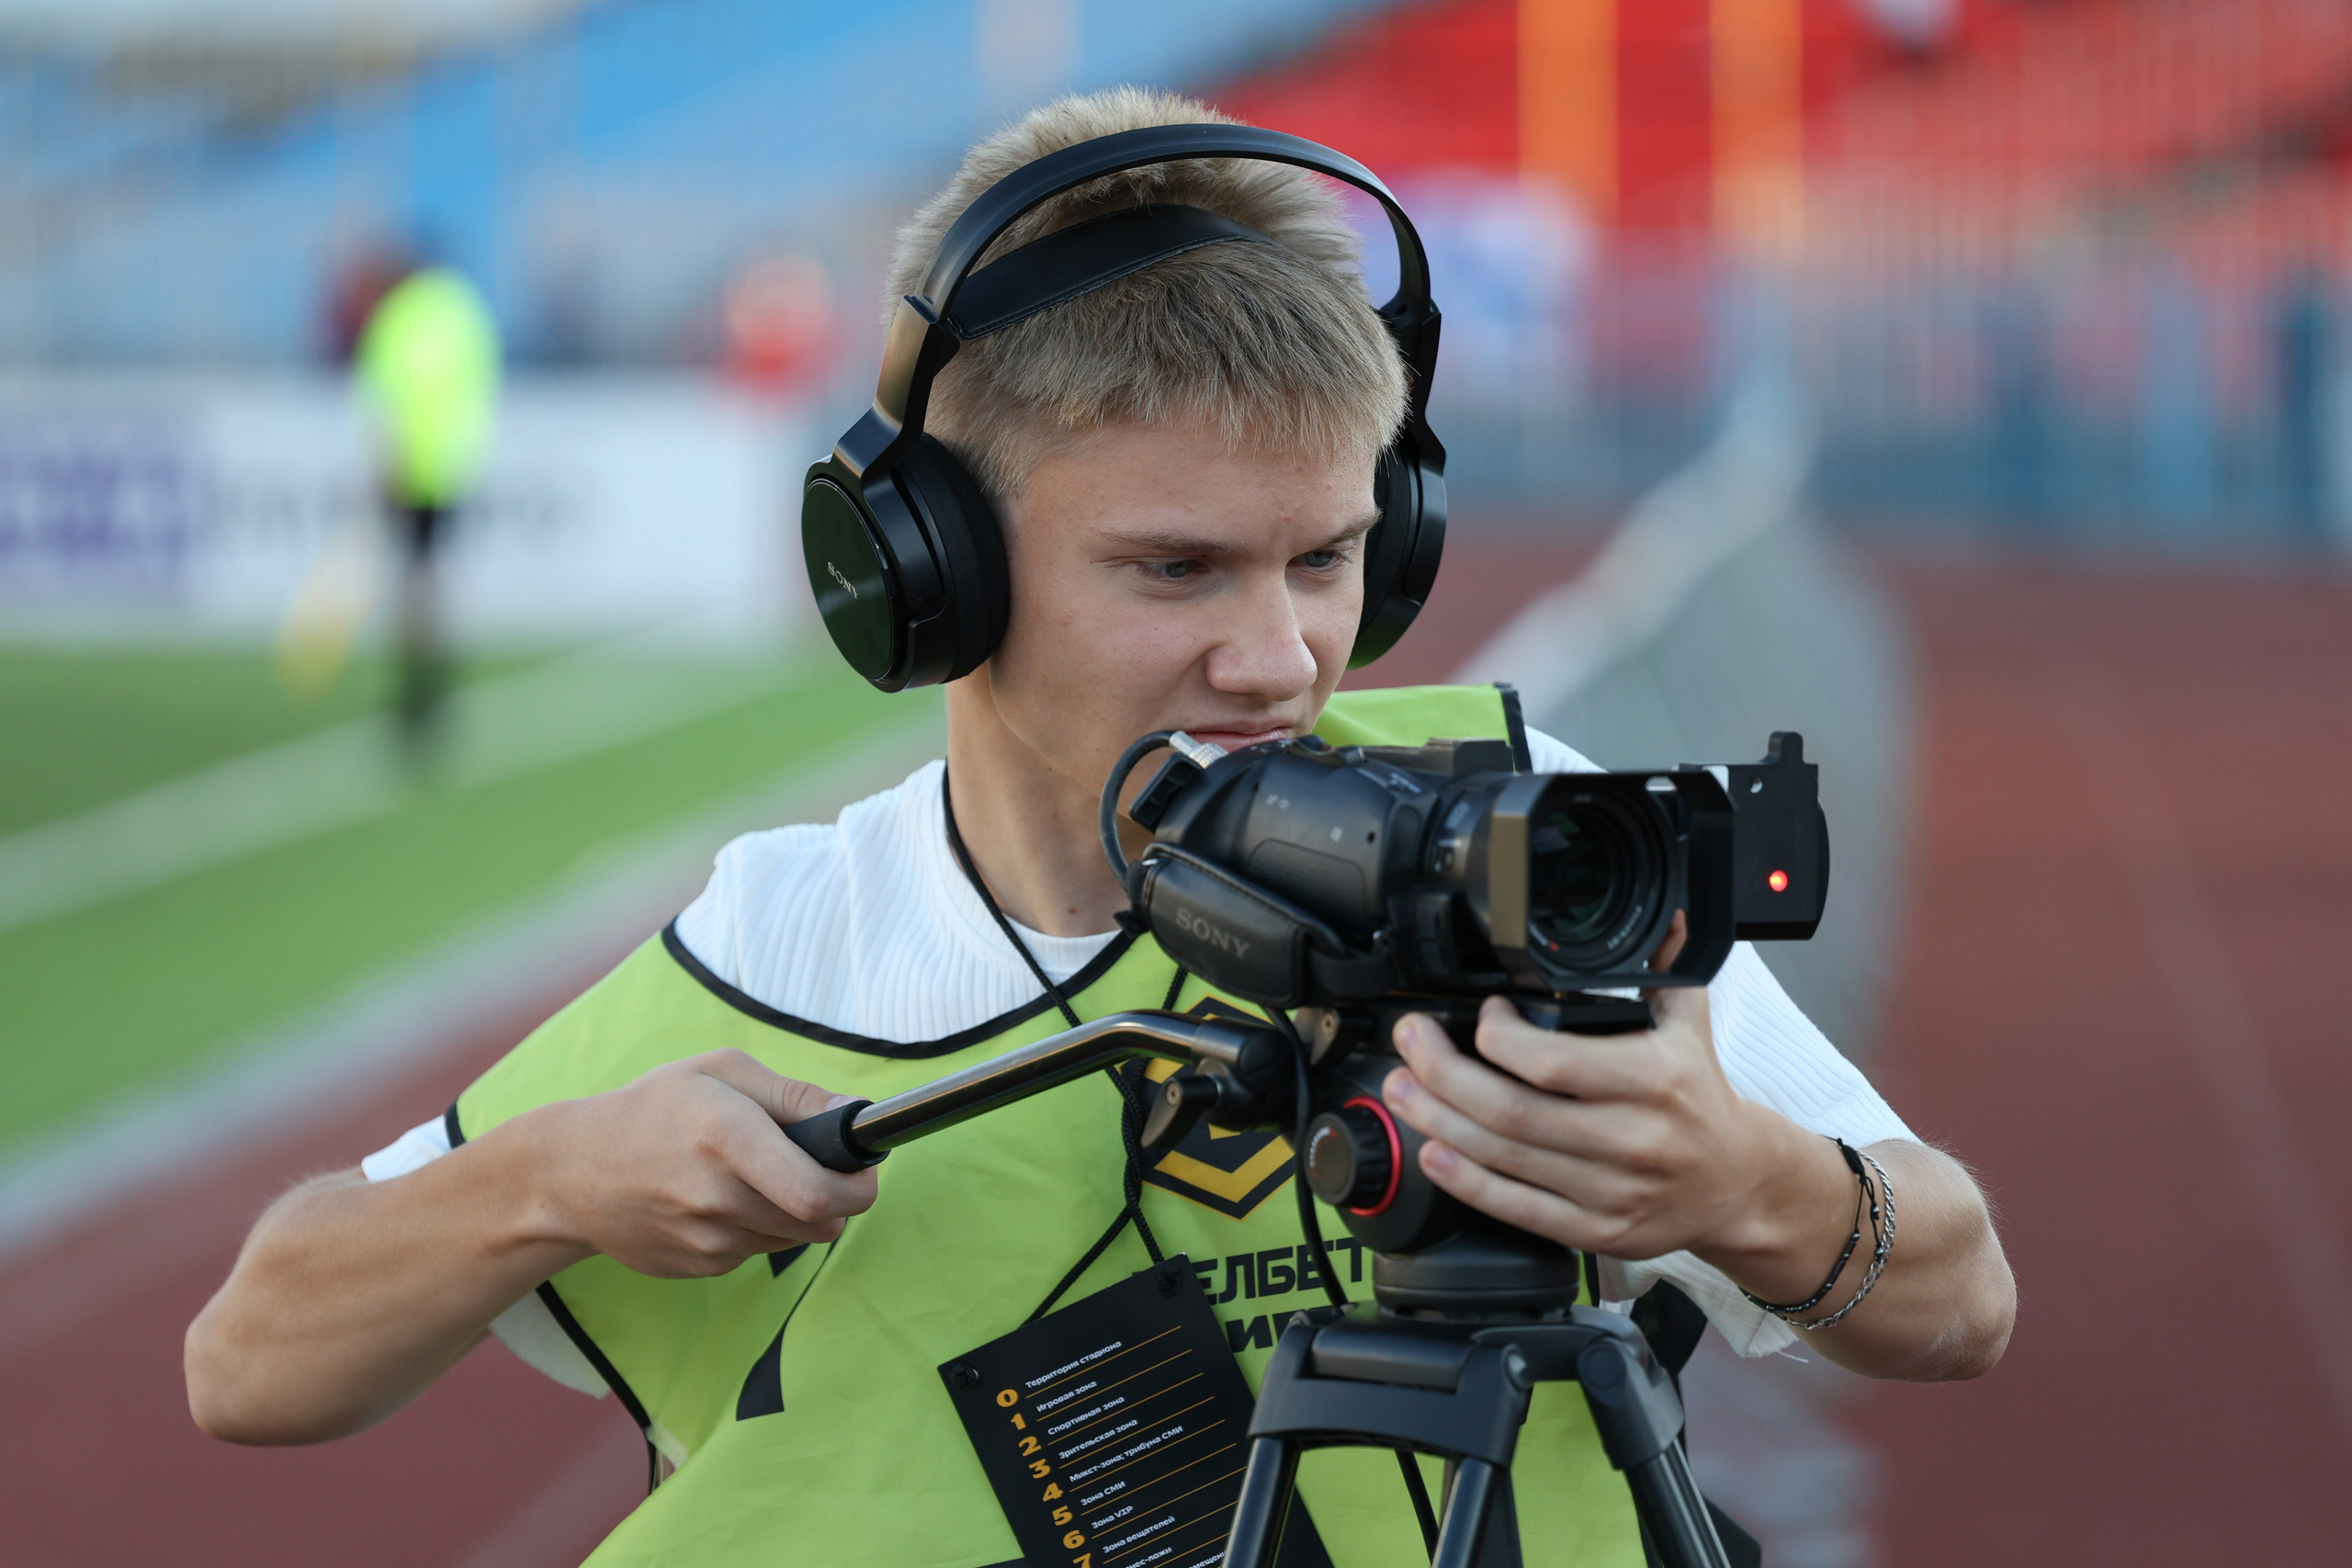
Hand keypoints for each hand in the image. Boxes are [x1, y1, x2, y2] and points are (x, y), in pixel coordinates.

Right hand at [521, 1050, 879, 1278]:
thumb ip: (796, 1097)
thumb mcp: (721, 1073)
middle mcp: (717, 1197)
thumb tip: (858, 1118)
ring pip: (795, 1239)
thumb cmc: (655, 1108)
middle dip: (836, 1197)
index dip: (859, 1187)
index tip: (863, 1169)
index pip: (818, 1192)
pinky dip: (759, 1227)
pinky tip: (720, 1198)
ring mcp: (706, 1240)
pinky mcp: (699, 1267)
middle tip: (817, 1167)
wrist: (572, 1171)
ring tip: (753, 1174)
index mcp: (727, 1137)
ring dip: (795, 1211)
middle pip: (820, 1223)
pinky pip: (759, 1251)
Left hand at [1378, 918, 1805, 1265]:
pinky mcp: (1597, 1230)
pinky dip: (1467, 1181)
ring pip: (1505, 1158)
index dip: (1498, 1038)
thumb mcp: (1690, 1025)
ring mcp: (1612, 1191)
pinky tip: (1435, 1152)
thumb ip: (1662, 968)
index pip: (1555, 1062)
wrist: (1738, 1183)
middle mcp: (1632, 1139)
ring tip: (1403, 1088)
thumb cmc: (1701, 1099)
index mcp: (1655, 1081)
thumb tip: (1659, 915)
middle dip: (1443, 1074)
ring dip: (1439, 1121)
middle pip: (1513, 1111)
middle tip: (1411, 1044)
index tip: (1481, 1016)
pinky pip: (1518, 1209)